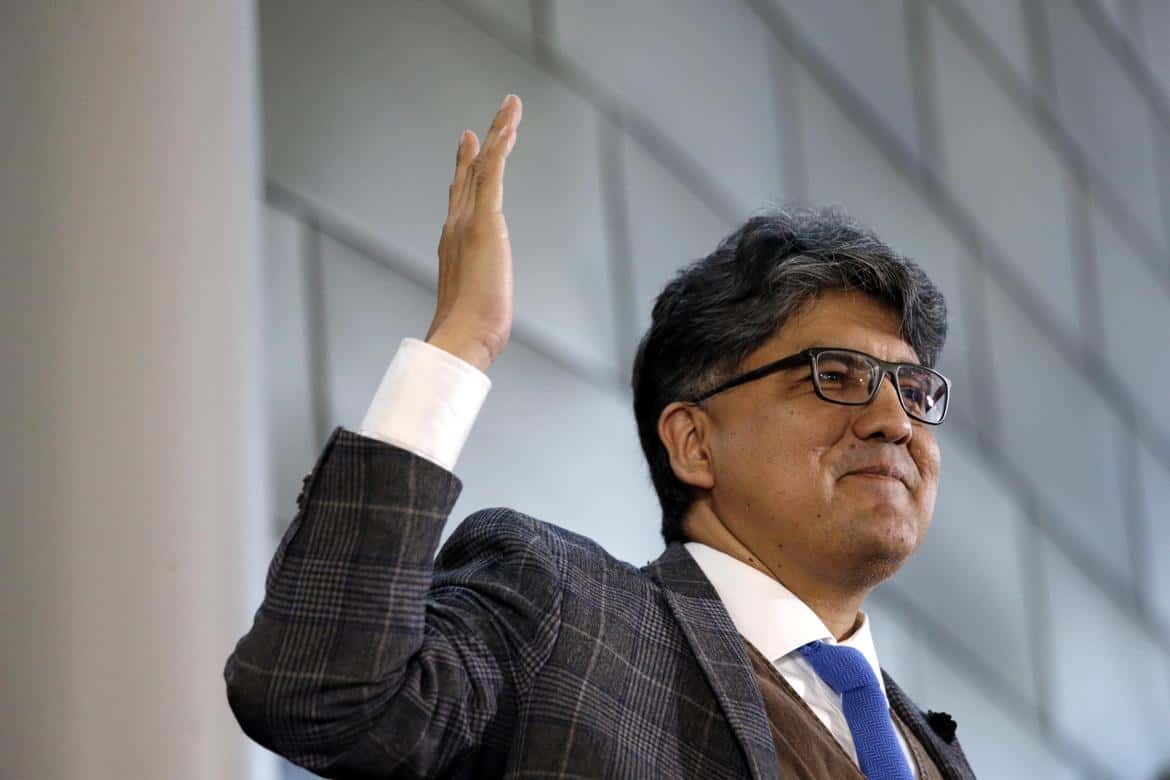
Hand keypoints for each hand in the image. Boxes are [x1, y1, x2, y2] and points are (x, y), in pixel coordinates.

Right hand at [424, 94, 522, 372]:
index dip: (465, 170)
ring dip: (498, 134)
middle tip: (491, 118)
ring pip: (483, 166)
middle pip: (470, 174)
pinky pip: (492, 174)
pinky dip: (499, 148)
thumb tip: (478, 318)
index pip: (461, 198)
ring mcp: (467, 221)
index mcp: (454, 244)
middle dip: (482, 144)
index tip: (470, 146)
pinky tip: (508, 129)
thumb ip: (473, 301)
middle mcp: (456, 225)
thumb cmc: (469, 332)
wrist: (463, 336)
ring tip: (510, 108)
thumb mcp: (474, 307)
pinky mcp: (485, 222)